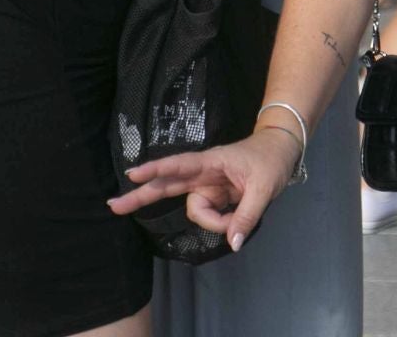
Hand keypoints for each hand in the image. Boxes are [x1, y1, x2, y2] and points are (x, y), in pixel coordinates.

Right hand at [107, 127, 300, 251]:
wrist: (281, 152)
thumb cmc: (270, 161)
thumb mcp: (265, 188)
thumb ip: (247, 216)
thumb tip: (232, 244)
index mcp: (211, 162)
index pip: (179, 165)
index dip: (156, 169)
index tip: (132, 174)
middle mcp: (203, 174)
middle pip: (167, 185)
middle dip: (141, 195)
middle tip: (114, 206)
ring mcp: (207, 186)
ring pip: (193, 209)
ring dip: (212, 221)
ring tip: (237, 220)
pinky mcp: (213, 196)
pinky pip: (208, 215)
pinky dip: (220, 222)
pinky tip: (235, 220)